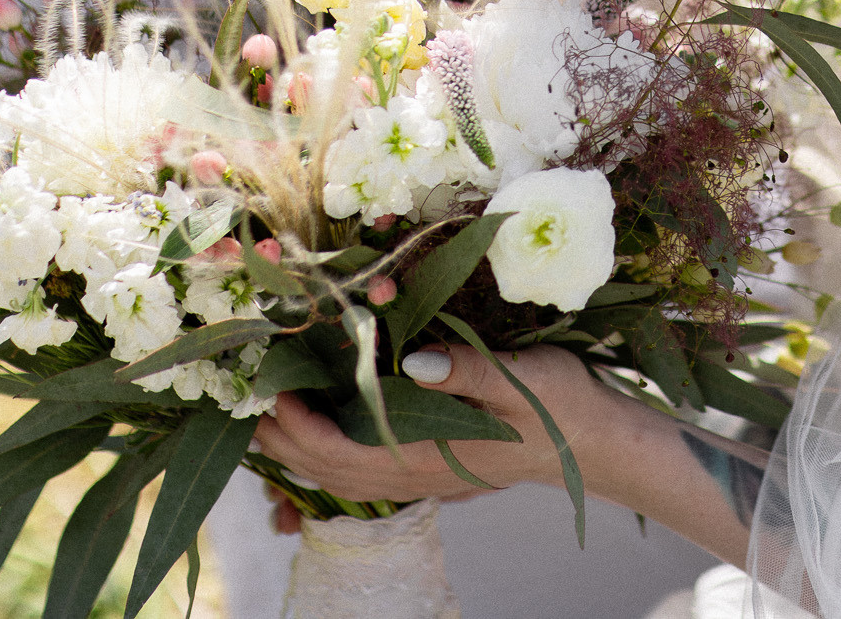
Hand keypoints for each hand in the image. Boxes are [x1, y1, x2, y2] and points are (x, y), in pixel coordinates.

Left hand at [252, 344, 614, 505]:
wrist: (594, 443)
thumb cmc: (560, 403)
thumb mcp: (521, 376)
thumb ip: (466, 369)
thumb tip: (414, 360)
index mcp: (429, 453)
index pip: (342, 449)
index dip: (300, 422)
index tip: (275, 383)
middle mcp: (416, 475)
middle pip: (328, 469)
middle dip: (281, 438)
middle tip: (246, 396)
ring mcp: (422, 478)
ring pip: (339, 480)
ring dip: (297, 452)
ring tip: (265, 418)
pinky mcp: (430, 470)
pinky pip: (361, 479)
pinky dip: (327, 463)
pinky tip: (317, 440)